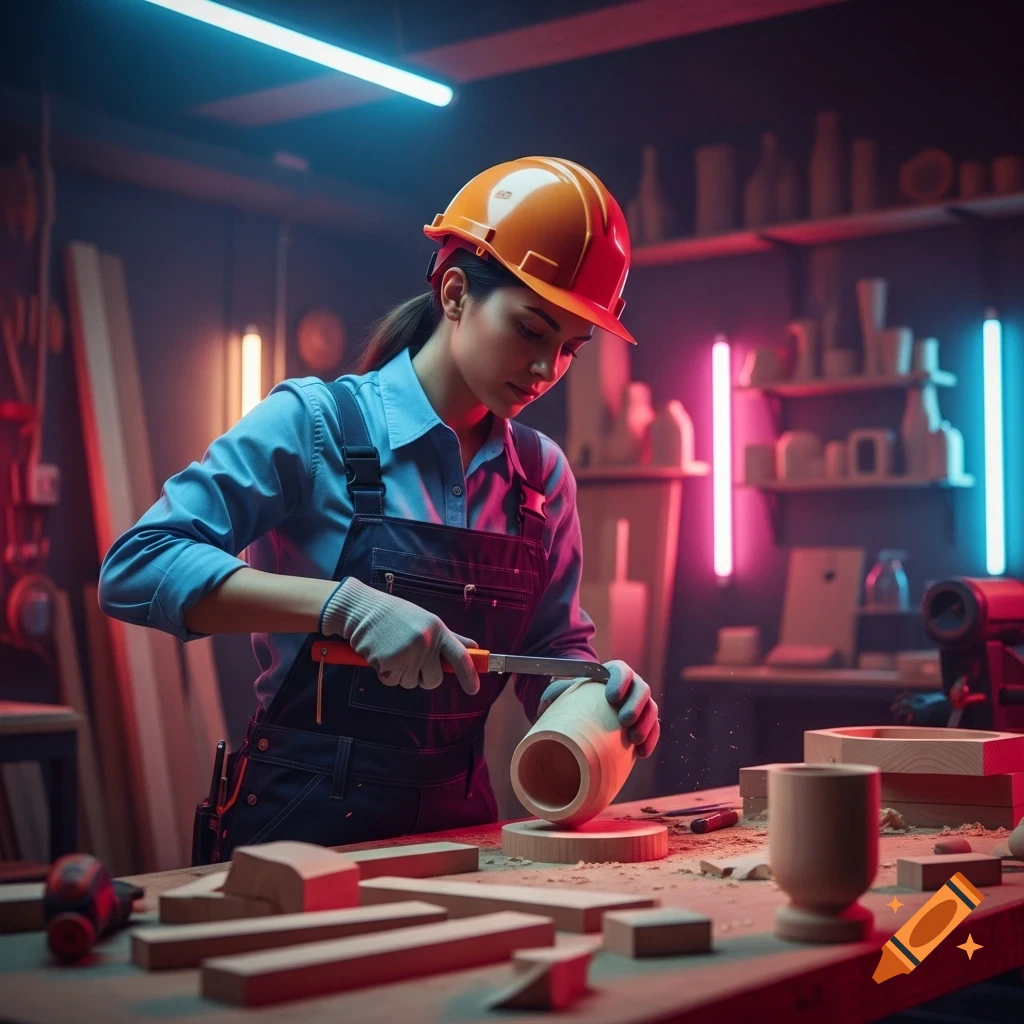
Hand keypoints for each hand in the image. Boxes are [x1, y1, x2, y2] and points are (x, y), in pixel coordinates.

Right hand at [319, 577, 479, 694]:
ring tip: (392, 650)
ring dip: (401, 673)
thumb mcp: (426, 621)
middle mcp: (425, 642)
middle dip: (424, 678)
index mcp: (437, 630)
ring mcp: (407, 653)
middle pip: (434, 680)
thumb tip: (474, 648)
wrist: (362, 609)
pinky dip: (385, 673)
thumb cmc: (395, 616)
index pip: (460, 656)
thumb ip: (449, 637)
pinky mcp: (388, 663)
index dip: (469, 675)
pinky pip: (392, 681)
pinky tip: (380, 654)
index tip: (474, 689)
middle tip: (411, 660)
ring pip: (411, 683)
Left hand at [537, 659, 659, 757]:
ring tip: (634, 738)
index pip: (622, 671)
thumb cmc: (578, 699)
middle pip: (642, 689)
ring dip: (646, 723)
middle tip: (624, 720)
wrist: (591, 712)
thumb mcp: (567, 693)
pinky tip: (642, 753)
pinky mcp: (646, 723)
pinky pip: (654, 729)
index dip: (620, 681)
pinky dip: (651, 740)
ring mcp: (641, 704)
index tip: (611, 697)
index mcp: (613, 674)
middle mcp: (631, 686)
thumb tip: (543, 705)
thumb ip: (556, 693)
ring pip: (651, 709)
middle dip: (636, 704)